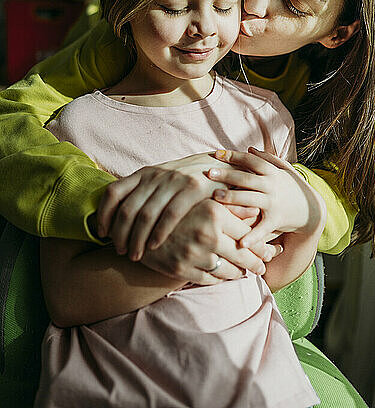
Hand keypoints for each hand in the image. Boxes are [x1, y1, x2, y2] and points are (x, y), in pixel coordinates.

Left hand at [96, 153, 258, 259]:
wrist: (222, 167)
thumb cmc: (187, 181)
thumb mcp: (162, 181)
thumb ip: (142, 192)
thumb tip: (114, 213)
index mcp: (144, 173)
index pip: (113, 192)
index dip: (103, 215)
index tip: (102, 234)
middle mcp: (156, 175)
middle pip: (127, 209)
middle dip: (120, 235)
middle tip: (119, 251)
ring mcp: (174, 181)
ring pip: (146, 215)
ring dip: (137, 239)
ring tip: (135, 255)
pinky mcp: (193, 189)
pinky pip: (170, 215)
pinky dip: (159, 233)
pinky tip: (155, 246)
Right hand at [140, 198, 281, 284]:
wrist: (139, 226)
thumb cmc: (176, 209)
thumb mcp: (202, 200)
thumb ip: (231, 205)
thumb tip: (257, 210)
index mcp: (213, 212)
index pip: (247, 234)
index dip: (262, 245)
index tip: (271, 250)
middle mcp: (205, 233)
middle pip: (242, 255)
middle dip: (257, 263)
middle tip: (264, 266)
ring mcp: (192, 254)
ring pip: (228, 270)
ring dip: (240, 273)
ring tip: (248, 271)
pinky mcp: (181, 269)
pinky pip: (210, 279)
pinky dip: (222, 279)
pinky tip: (227, 275)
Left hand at [207, 147, 325, 247]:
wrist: (312, 211)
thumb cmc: (293, 188)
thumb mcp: (285, 170)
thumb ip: (268, 159)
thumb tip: (249, 149)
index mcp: (272, 173)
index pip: (251, 161)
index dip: (234, 156)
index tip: (216, 153)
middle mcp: (272, 186)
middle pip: (247, 179)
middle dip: (227, 175)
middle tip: (208, 173)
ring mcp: (274, 203)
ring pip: (250, 199)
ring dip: (233, 198)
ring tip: (215, 196)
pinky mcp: (276, 220)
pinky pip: (263, 229)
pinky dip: (253, 236)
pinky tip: (240, 241)